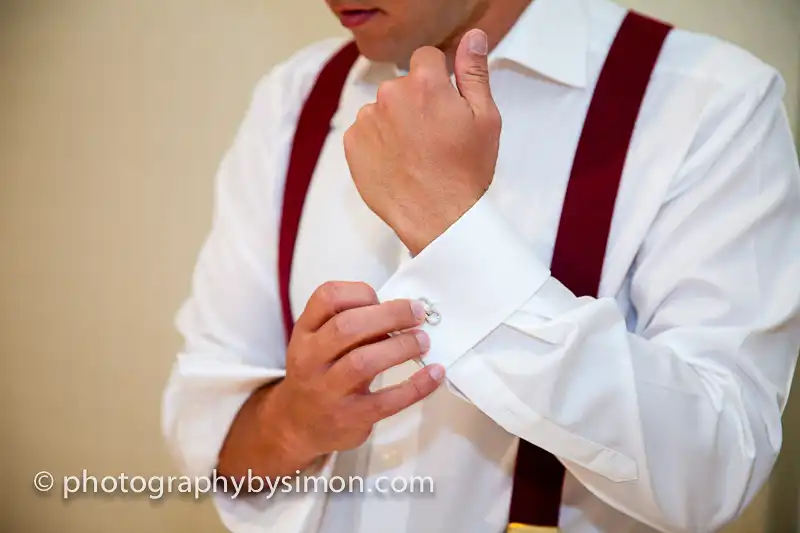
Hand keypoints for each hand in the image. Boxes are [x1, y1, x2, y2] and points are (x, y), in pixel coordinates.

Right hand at [267, 281, 443, 465]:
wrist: (298, 426)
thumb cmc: (317, 373)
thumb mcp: (318, 343)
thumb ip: (348, 324)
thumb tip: (400, 312)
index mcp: (305, 332)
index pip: (327, 297)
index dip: (360, 292)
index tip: (382, 299)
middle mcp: (311, 359)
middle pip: (347, 327)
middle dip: (389, 315)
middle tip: (417, 314)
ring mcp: (329, 391)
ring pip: (363, 362)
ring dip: (400, 347)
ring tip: (423, 341)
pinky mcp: (351, 417)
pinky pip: (387, 401)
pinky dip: (416, 386)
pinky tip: (434, 374)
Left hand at [343, 29, 501, 255]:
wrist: (438, 218)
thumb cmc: (465, 172)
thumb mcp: (485, 118)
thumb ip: (474, 72)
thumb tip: (472, 37)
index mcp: (425, 83)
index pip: (426, 58)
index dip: (437, 79)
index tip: (444, 105)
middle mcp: (391, 95)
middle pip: (403, 84)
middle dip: (416, 102)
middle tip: (433, 136)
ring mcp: (367, 120)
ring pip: (382, 108)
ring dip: (394, 122)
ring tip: (414, 154)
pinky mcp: (352, 144)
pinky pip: (365, 131)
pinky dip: (377, 142)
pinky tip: (397, 163)